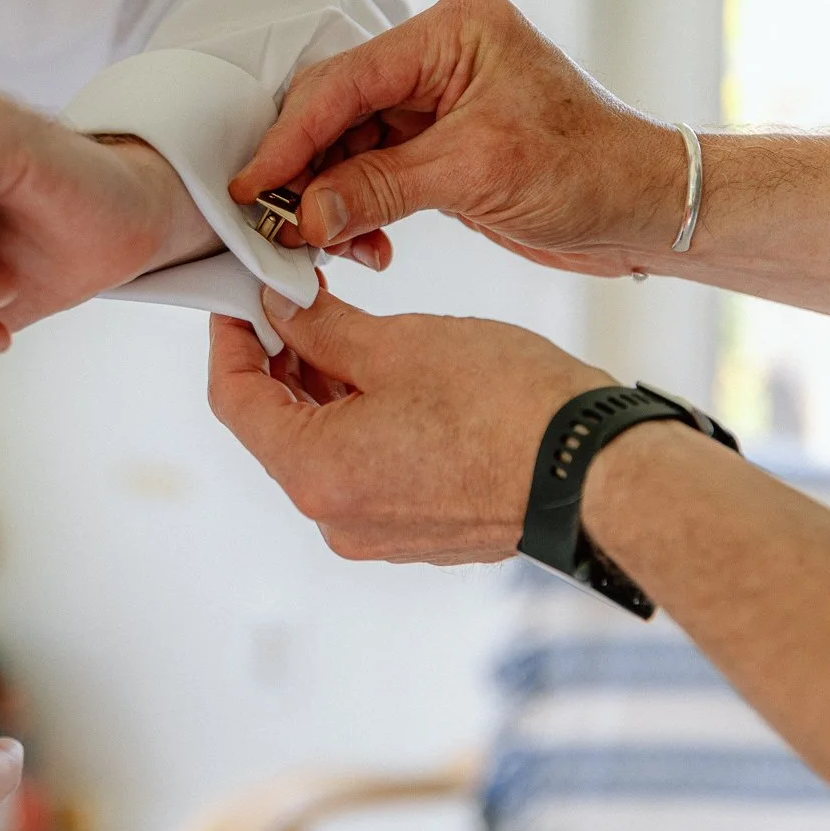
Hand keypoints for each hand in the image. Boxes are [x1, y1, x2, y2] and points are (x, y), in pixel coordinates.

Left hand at [206, 287, 614, 563]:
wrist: (597, 470)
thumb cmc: (507, 406)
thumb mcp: (397, 345)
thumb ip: (322, 327)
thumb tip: (281, 307)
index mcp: (316, 473)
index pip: (235, 401)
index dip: (232, 339)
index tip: (243, 297)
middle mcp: (336, 519)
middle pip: (276, 428)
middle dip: (279, 359)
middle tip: (294, 298)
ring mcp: (378, 534)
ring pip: (323, 448)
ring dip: (322, 389)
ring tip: (343, 326)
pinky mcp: (418, 532)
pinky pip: (366, 470)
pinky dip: (360, 421)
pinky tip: (385, 375)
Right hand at [230, 0, 684, 276]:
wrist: (649, 209)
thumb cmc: (591, 171)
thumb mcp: (476, 175)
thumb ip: (380, 187)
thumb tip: (304, 213)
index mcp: (452, 31)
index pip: (345, 80)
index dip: (290, 137)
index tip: (251, 187)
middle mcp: (438, 55)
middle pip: (337, 110)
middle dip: (306, 172)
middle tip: (276, 225)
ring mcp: (437, 100)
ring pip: (348, 146)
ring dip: (331, 201)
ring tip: (326, 247)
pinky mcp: (438, 143)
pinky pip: (373, 172)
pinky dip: (359, 211)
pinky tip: (363, 246)